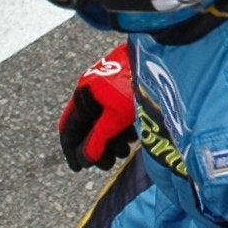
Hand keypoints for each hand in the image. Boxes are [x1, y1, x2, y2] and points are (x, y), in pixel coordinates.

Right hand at [58, 43, 135, 171]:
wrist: (159, 59)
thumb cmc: (135, 87)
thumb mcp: (115, 118)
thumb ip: (98, 139)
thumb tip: (85, 158)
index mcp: (83, 96)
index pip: (68, 129)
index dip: (72, 150)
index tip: (79, 168)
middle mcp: (91, 91)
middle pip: (87, 126)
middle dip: (96, 148)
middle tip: (108, 163)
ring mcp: (107, 88)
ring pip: (103, 120)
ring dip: (110, 140)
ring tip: (124, 150)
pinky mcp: (123, 87)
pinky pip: (115, 112)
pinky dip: (120, 127)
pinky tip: (133, 134)